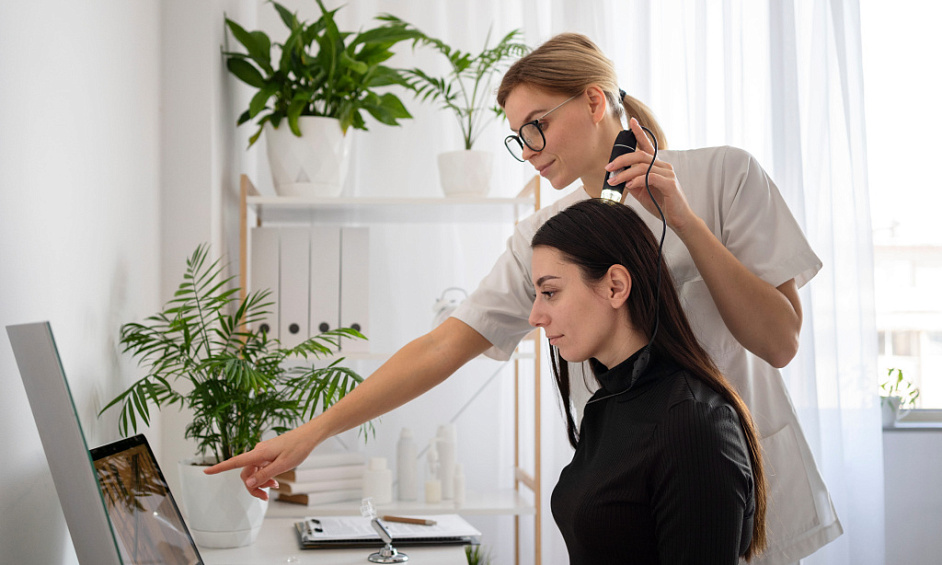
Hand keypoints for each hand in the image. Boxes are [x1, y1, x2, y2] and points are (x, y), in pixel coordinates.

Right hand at [204, 424, 318, 499]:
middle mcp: (258, 452)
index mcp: (259, 453)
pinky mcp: (268, 454)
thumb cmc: (298, 447)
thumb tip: (249, 482)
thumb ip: (265, 474)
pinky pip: (261, 467)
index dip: (219, 468)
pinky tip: (275, 480)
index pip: (235, 462)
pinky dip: (265, 476)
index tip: (206, 471)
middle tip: (265, 496)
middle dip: (253, 486)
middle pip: (246, 473)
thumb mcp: (282, 465)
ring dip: (261, 482)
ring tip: (274, 486)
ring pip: (254, 471)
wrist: (309, 436)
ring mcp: (263, 452)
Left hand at [605, 118, 696, 234]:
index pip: (647, 145)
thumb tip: (618, 176)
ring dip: (625, 174)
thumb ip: (632, 182)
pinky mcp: (670, 184)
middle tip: (609, 168)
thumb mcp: (642, 192)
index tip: (632, 122)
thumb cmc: (660, 204)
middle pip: (640, 155)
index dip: (640, 133)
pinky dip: (638, 180)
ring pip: (642, 167)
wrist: (677, 219)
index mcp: (656, 165)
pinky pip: (651, 177)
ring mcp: (668, 173)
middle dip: (622, 159)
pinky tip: (630, 185)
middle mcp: (663, 166)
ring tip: (614, 182)